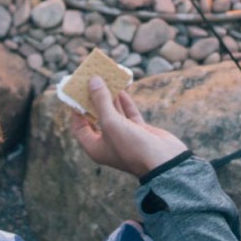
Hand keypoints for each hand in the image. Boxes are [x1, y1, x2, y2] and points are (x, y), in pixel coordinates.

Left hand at [70, 76, 187, 177]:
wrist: (163, 161)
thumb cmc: (132, 146)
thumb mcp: (111, 122)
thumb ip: (101, 101)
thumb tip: (92, 80)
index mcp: (95, 147)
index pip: (80, 126)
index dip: (77, 110)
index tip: (77, 93)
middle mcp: (108, 142)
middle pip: (97, 117)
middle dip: (94, 99)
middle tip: (91, 81)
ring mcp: (124, 136)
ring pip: (114, 113)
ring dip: (111, 97)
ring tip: (106, 79)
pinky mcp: (139, 131)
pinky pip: (129, 114)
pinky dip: (125, 102)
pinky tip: (122, 88)